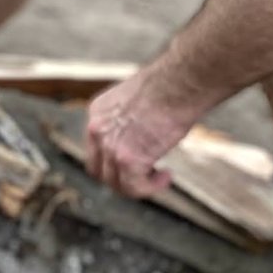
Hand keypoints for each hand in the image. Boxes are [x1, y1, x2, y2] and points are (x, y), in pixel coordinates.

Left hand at [81, 68, 196, 199]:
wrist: (176, 84)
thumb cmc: (169, 86)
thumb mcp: (139, 100)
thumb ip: (132, 119)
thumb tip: (144, 134)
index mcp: (97, 112)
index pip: (96, 147)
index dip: (113, 160)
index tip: (137, 159)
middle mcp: (96, 129)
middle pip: (98, 170)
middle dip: (120, 178)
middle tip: (145, 176)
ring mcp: (109, 146)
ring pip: (115, 183)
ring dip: (138, 185)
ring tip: (160, 176)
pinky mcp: (126, 160)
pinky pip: (133, 188)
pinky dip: (150, 188)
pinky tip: (166, 176)